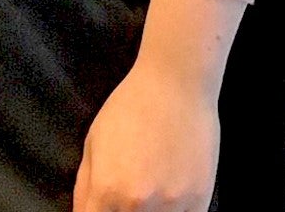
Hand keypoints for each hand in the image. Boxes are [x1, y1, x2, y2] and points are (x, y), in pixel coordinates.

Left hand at [73, 57, 219, 211]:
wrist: (175, 85)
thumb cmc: (129, 107)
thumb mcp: (93, 142)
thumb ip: (85, 186)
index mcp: (106, 189)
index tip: (101, 209)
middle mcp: (137, 205)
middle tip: (126, 194)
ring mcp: (171, 206)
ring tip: (149, 189)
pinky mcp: (198, 202)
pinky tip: (169, 194)